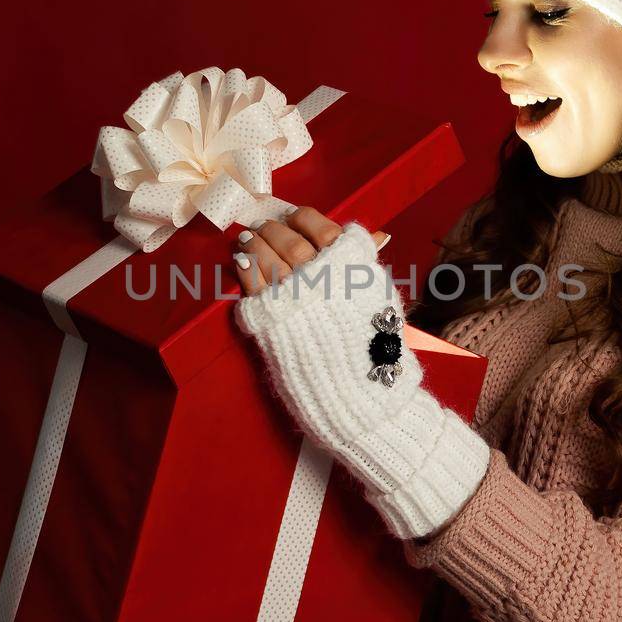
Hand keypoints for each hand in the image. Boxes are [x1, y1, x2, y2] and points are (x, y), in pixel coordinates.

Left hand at [232, 218, 489, 537]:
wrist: (365, 402)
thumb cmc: (377, 356)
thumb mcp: (380, 302)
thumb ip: (367, 268)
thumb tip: (377, 235)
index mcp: (354, 269)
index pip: (322, 227)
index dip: (303, 219)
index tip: (294, 219)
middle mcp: (323, 278)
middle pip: (289, 240)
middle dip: (273, 230)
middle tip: (264, 228)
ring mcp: (295, 298)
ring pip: (266, 256)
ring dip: (255, 244)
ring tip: (247, 241)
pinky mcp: (271, 321)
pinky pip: (251, 284)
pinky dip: (244, 269)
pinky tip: (241, 264)